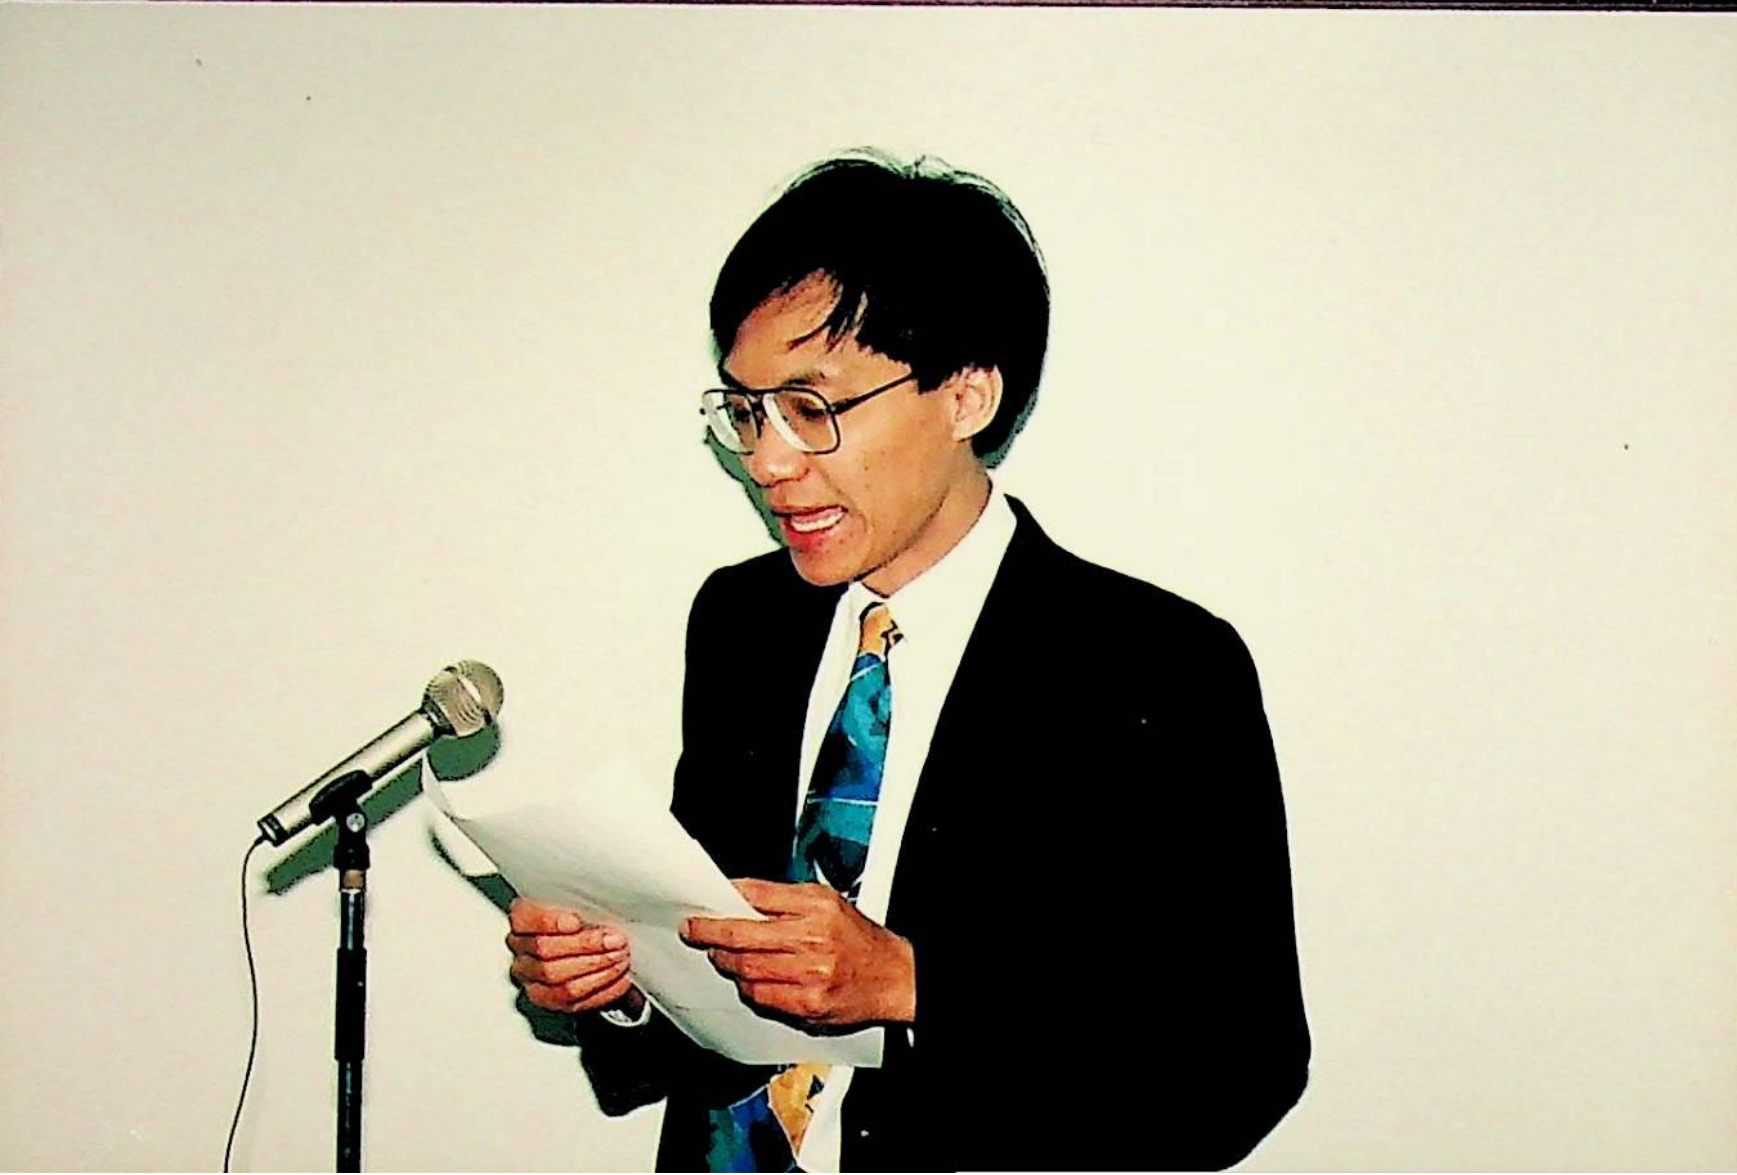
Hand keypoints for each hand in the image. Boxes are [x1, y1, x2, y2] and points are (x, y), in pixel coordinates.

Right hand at [505, 898, 637, 1014]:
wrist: (586, 948)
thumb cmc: (582, 919)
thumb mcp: (581, 901)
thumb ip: (582, 899)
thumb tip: (606, 892)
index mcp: (522, 920)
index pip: (526, 921)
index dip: (551, 922)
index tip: (577, 921)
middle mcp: (522, 952)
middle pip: (546, 953)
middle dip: (586, 946)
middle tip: (615, 939)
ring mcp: (533, 980)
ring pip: (560, 981)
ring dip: (598, 969)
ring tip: (620, 957)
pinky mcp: (549, 1001)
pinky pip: (574, 1001)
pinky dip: (603, 989)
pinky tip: (618, 976)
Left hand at [681, 879, 915, 1027]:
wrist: (894, 977)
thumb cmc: (859, 939)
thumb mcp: (826, 901)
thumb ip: (782, 899)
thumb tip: (739, 897)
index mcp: (816, 907)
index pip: (756, 899)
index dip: (721, 904)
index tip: (700, 910)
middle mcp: (813, 940)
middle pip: (743, 937)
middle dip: (711, 936)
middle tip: (696, 933)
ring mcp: (810, 976)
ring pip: (747, 970)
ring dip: (727, 963)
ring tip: (724, 956)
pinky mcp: (808, 1005)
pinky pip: (761, 997)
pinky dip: (748, 988)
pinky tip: (750, 980)